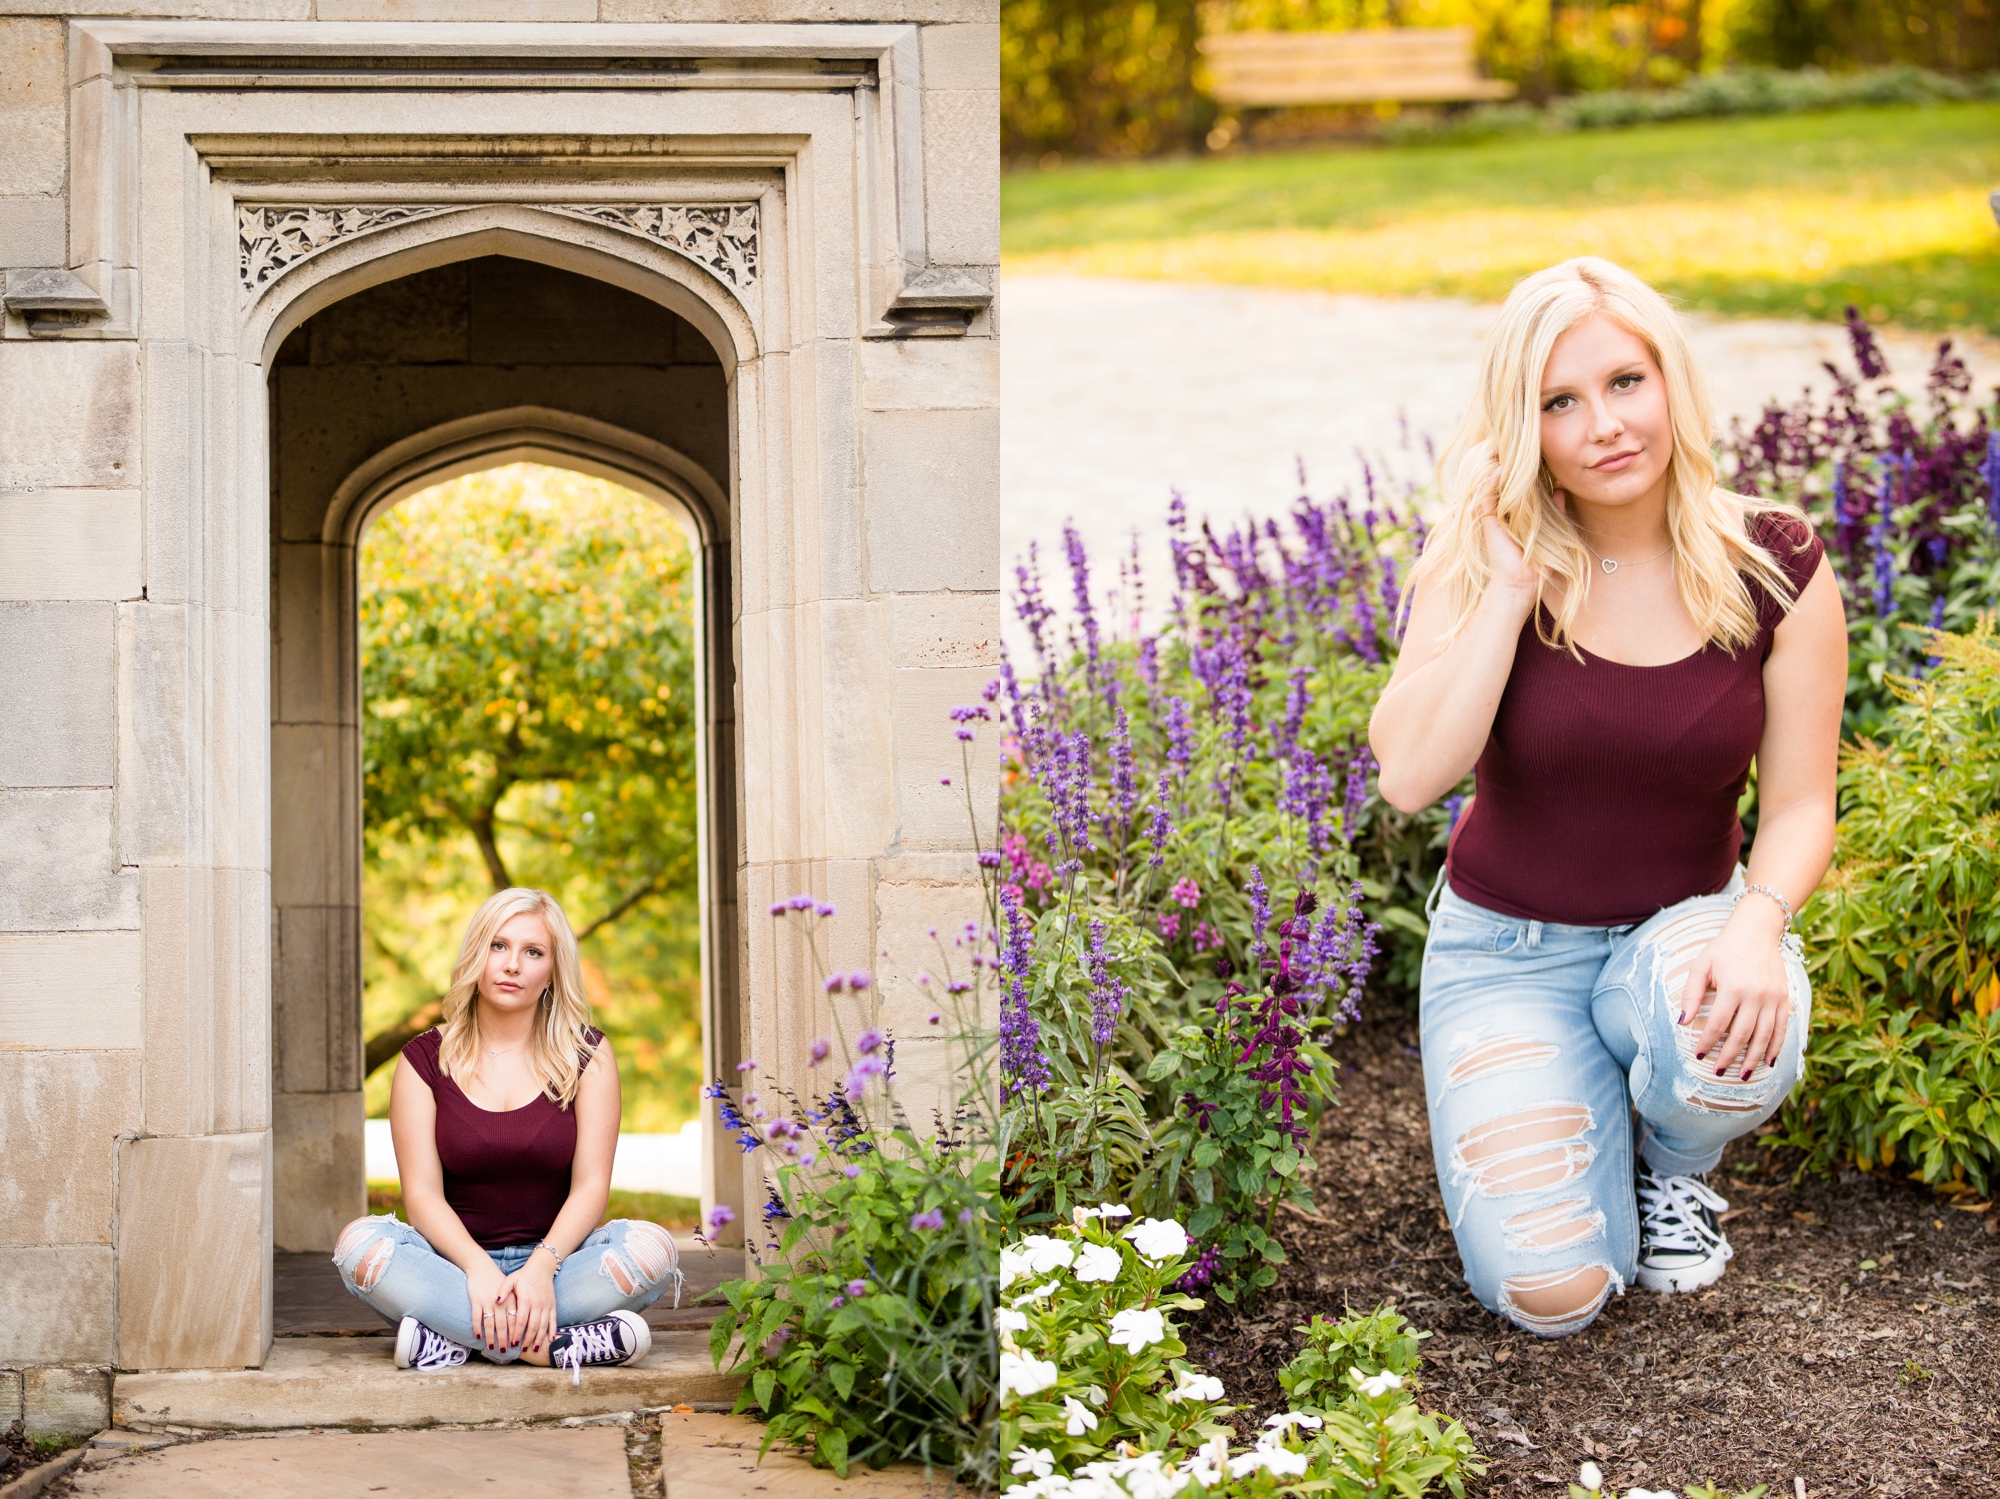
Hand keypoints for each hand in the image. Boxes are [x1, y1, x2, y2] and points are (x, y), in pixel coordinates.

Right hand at [464, 1257, 512, 1353]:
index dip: (516, 1333)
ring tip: (492, 1348)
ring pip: (490, 1324)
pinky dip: (477, 1328)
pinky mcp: (476, 1301)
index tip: (517, 1344)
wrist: (482, 1268)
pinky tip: (478, 1337)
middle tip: (505, 1351)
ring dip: (491, 1337)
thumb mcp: (511, 1290)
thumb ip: (516, 1304)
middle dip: (504, 1339)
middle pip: (503, 1324)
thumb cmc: (497, 1281)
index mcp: (511, 1299)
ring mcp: (487, 1302)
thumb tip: (523, 1322)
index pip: (515, 1319)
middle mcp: (500, 1302)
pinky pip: (476, 1317)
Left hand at [501, 1252, 559, 1356]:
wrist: (542, 1267)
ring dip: (539, 1338)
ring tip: (533, 1349)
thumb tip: (496, 1301)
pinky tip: (550, 1340)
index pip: (521, 1320)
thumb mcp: (511, 1279)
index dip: (517, 1333)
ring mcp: (546, 1305)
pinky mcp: (552, 1305)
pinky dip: (552, 1331)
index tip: (512, 1343)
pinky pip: (553, 1320)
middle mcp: (538, 1304)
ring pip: (544, 1325)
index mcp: (526, 1299)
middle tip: (522, 1350)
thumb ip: (503, 1290)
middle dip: (527, 1339)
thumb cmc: (524, 1275)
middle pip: (533, 1326)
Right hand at [1470, 447, 1543, 599]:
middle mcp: (1499, 510)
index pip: (1514, 482)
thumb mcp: (1554, 528)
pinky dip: (1490, 482)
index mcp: (1514, 511)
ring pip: (1488, 483)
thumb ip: (1556, 509)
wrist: (1525, 582)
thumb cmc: (1540, 561)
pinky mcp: (1486, 521)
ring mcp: (1491, 514)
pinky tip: (1499, 470)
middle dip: (1503, 459)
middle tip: (1512, 441)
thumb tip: (1560, 489)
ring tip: (1500, 448)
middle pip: (1498, 478)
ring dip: (1494, 465)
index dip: (1520, 466)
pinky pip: (1484, 496)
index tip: (1530, 448)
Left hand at [1679, 903, 1791, 1077]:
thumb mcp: (1701, 966)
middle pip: (1742, 1035)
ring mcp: (1774, 998)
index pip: (1718, 1024)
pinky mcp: (1785, 998)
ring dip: (1753, 1058)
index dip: (1708, 1043)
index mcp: (1734, 987)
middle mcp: (1757, 995)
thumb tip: (1681, 1022)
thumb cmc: (1724, 949)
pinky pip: (1782, 1028)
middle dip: (1729, 1057)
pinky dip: (1776, 1047)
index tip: (1700, 1056)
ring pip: (1764, 1036)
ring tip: (1744, 1075)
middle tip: (1719, 1072)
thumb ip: (1690, 994)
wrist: (1757, 931)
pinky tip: (1768, 1061)